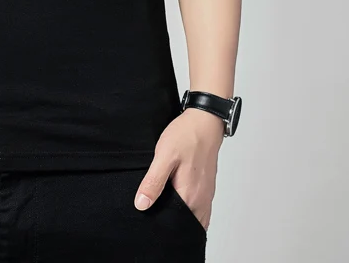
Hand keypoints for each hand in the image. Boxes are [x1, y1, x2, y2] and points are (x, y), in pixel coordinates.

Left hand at [133, 107, 223, 230]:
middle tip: (152, 214)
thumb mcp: (164, 156)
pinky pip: (198, 208)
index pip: (175, 225)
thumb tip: (142, 205)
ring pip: (193, 217)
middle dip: (170, 224)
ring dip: (180, 217)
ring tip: (161, 208)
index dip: (161, 226)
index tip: (148, 222)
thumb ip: (153, 182)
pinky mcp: (206, 187)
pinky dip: (187, 209)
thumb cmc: (186, 136)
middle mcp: (201, 200)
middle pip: (185, 224)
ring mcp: (206, 194)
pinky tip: (174, 198)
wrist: (205, 121)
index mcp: (190, 196)